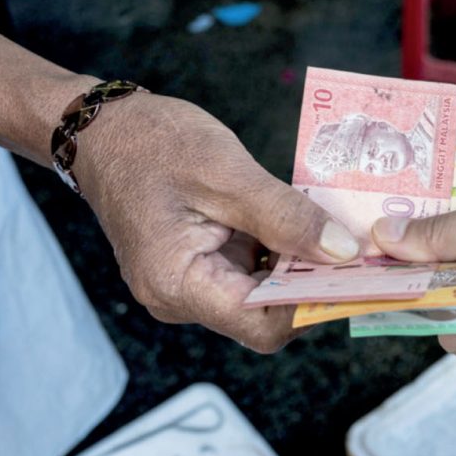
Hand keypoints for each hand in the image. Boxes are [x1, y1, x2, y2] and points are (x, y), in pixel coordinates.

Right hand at [73, 92, 359, 352]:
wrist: (103, 129)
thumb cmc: (154, 143)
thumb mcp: (229, 174)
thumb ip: (288, 218)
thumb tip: (343, 254)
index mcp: (177, 283)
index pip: (262, 326)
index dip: (311, 304)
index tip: (352, 270)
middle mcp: (178, 298)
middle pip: (263, 314)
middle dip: (308, 282)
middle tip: (350, 243)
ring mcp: (185, 286)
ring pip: (259, 294)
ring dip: (294, 264)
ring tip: (326, 227)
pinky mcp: (194, 268)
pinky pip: (246, 273)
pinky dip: (275, 252)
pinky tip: (296, 221)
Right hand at [371, 175, 455, 371]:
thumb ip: (441, 230)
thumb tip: (384, 233)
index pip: (440, 208)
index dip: (404, 213)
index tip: (360, 215)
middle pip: (432, 255)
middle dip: (399, 258)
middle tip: (350, 259)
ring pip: (439, 297)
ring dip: (418, 294)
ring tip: (385, 289)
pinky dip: (451, 330)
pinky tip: (445, 320)